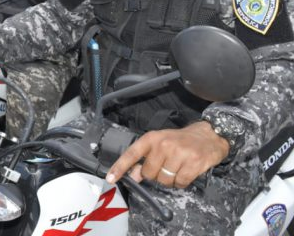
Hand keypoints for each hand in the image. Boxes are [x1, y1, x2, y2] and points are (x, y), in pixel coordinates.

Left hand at [106, 121, 229, 188]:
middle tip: (165, 166)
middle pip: (148, 173)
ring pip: (164, 180)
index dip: (120, 167)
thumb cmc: (180, 141)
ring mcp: (179, 153)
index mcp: (152, 138)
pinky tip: (185, 172)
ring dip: (169, 180)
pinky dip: (181, 182)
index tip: (110, 178)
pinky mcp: (193, 163)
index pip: (132, 154)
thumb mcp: (160, 144)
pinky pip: (179, 183)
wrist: (209, 135)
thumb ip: (145, 158)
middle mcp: (164, 145)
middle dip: (154, 175)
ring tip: (176, 168)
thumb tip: (133, 175)